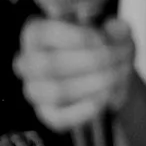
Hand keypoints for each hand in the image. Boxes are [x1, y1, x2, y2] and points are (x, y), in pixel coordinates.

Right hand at [13, 17, 134, 133]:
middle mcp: (28, 62)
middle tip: (117, 60)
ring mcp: (35, 90)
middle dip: (92, 62)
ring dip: (94, 84)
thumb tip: (115, 29)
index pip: (45, 34)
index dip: (79, 37)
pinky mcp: (47, 113)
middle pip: (51, 65)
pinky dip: (87, 108)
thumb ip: (116, 28)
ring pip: (57, 92)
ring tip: (117, 77)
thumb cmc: (107, 46)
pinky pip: (60, 118)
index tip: (104, 40)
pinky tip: (105, 96)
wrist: (111, 73)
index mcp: (36, 33)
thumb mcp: (116, 30)